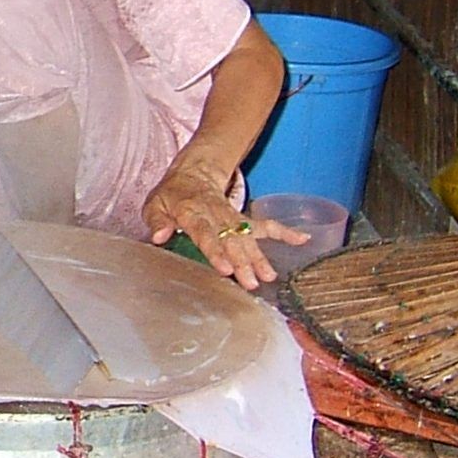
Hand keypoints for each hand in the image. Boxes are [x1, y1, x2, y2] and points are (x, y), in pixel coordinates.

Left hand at [143, 158, 306, 291]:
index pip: (206, 234)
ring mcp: (233, 217)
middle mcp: (216, 215)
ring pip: (249, 237)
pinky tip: (303, 240)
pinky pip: (266, 225)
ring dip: (259, 256)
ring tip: (269, 276)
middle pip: (231, 239)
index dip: (216, 252)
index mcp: (192, 212)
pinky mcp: (244, 219)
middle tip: (251, 283)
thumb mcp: (155, 205)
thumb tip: (158, 237)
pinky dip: (285, 232)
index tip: (225, 269)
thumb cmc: (171, 195)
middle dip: (242, 261)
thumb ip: (157, 221)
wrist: (193, 174)